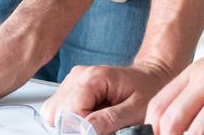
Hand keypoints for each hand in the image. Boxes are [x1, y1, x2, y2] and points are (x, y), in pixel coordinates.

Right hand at [41, 59, 175, 132]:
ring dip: (71, 123)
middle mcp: (78, 76)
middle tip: (99, 129)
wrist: (149, 77)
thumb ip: (110, 119)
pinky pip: (58, 108)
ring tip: (95, 122)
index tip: (98, 132)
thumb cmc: (146, 89)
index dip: (81, 128)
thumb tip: (86, 130)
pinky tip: (88, 118)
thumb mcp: (136, 109)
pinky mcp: (72, 88)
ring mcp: (73, 81)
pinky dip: (70, 118)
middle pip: (59, 111)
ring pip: (54, 111)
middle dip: (75, 126)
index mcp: (93, 77)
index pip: (70, 110)